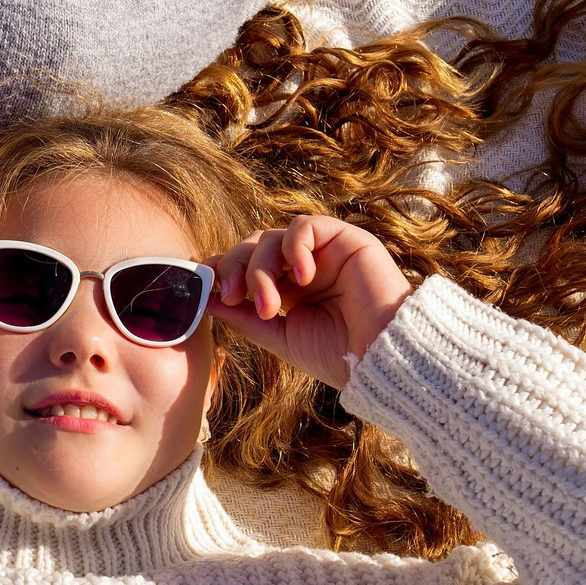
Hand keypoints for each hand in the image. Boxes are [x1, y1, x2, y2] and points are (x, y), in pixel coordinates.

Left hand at [210, 215, 413, 386]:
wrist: (382, 358)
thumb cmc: (337, 355)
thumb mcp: (279, 336)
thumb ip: (243, 317)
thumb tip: (207, 300)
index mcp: (289, 289)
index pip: (247, 264)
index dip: (222, 268)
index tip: (203, 284)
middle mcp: (304, 267)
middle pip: (253, 246)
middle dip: (236, 268)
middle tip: (236, 296)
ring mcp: (324, 252)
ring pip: (272, 237)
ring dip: (261, 269)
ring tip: (269, 304)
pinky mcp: (346, 238)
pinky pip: (305, 225)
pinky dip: (294, 248)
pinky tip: (302, 278)